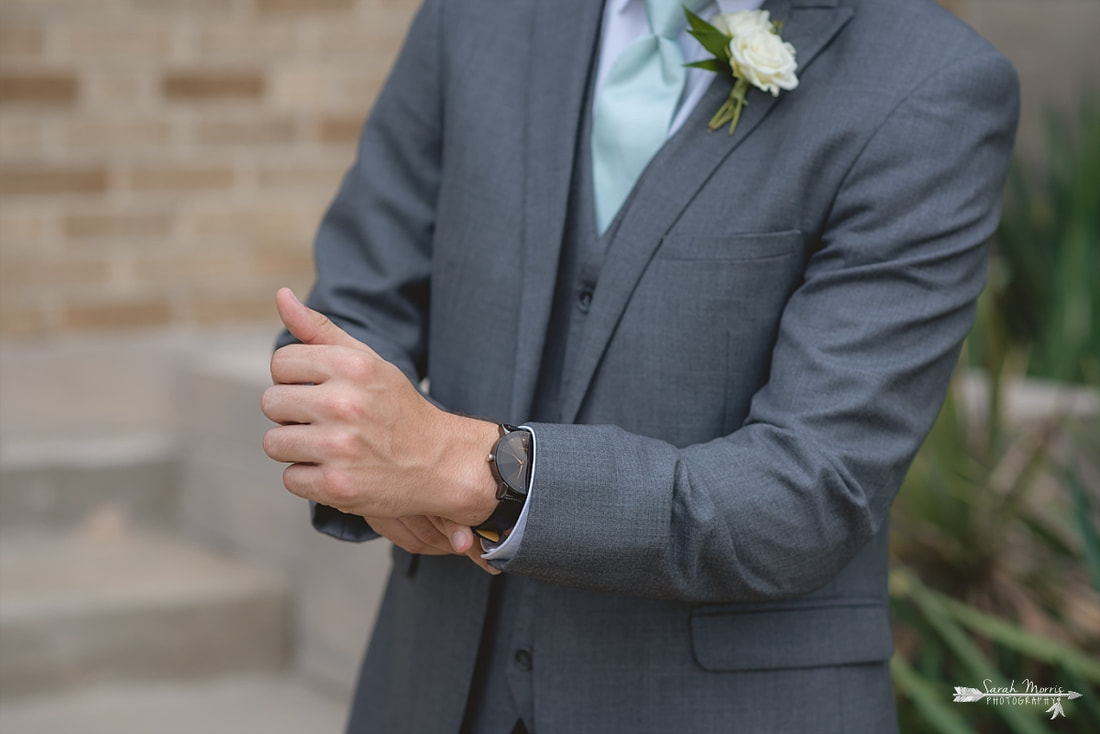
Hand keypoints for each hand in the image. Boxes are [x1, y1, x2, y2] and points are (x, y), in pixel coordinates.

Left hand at [261, 288, 499, 571]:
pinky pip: (290, 479)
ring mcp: (339, 447)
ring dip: (297, 449)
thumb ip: (321, 330)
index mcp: (351, 366)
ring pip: (275, 443)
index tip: (322, 391)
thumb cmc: (397, 409)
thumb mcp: (368, 362)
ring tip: (331, 448)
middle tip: (328, 423)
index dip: (296, 379)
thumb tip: (281, 295)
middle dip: (293, 414)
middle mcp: (344, 404)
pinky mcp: (337, 486)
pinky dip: (310, 479)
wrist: (440, 462)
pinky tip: (338, 471)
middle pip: (271, 403)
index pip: (281, 363)